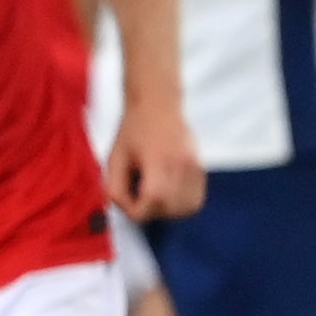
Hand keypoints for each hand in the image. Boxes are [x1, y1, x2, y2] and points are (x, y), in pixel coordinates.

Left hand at [105, 101, 204, 220]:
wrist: (157, 104)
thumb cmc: (134, 129)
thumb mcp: (115, 158)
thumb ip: (115, 188)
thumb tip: (123, 209)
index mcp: (158, 162)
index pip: (151, 204)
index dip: (134, 209)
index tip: (126, 198)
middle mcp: (181, 166)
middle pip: (168, 209)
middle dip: (150, 211)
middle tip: (138, 196)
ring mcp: (194, 168)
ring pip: (186, 208)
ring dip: (168, 210)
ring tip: (155, 194)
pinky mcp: (201, 169)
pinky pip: (196, 199)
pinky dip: (182, 203)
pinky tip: (169, 192)